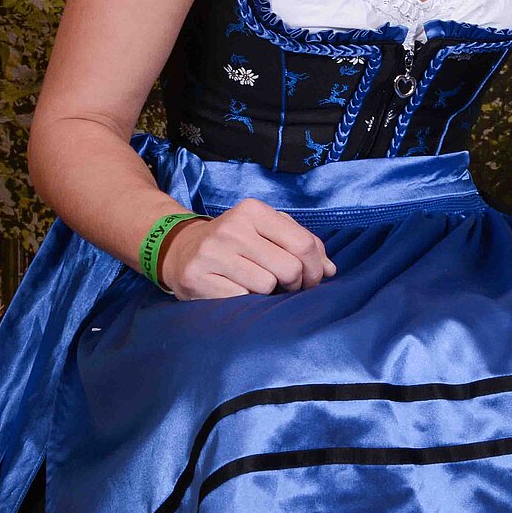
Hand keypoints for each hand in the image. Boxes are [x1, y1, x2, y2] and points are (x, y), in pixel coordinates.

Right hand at [157, 198, 333, 299]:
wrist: (181, 250)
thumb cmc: (236, 242)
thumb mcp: (267, 231)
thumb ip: (302, 244)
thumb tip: (330, 270)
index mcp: (253, 211)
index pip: (303, 244)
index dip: (315, 269)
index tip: (312, 280)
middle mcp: (232, 228)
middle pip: (289, 269)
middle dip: (294, 284)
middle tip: (286, 286)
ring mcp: (212, 253)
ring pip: (266, 286)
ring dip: (268, 293)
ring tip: (256, 285)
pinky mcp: (197, 278)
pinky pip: (241, 299)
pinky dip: (245, 301)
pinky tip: (236, 291)